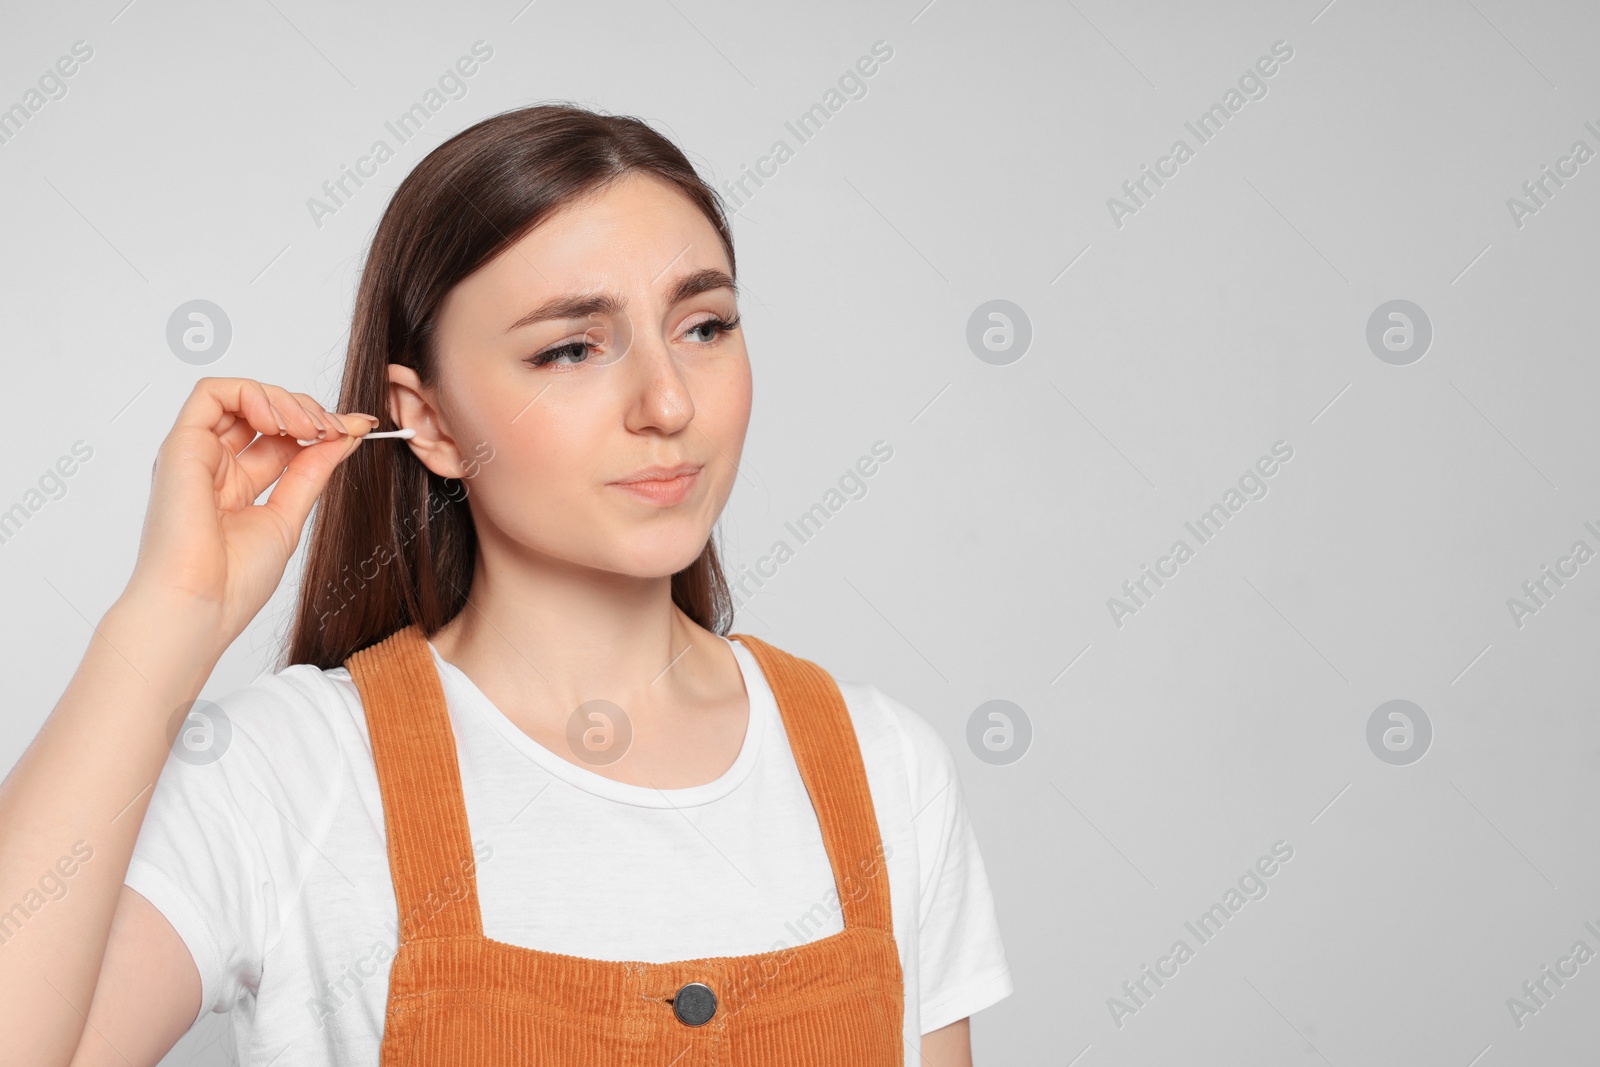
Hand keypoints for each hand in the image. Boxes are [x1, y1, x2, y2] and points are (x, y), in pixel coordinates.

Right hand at [124, 377, 375, 646]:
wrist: (202, 606)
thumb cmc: (234, 581)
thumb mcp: (290, 516)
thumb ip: (312, 472)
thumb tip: (345, 436)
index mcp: (238, 487)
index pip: (284, 439)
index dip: (323, 427)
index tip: (361, 427)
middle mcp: (216, 467)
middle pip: (266, 413)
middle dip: (309, 411)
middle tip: (337, 430)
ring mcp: (198, 454)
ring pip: (242, 396)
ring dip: (285, 401)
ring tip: (312, 428)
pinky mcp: (181, 445)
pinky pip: (212, 394)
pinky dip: (252, 395)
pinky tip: (279, 422)